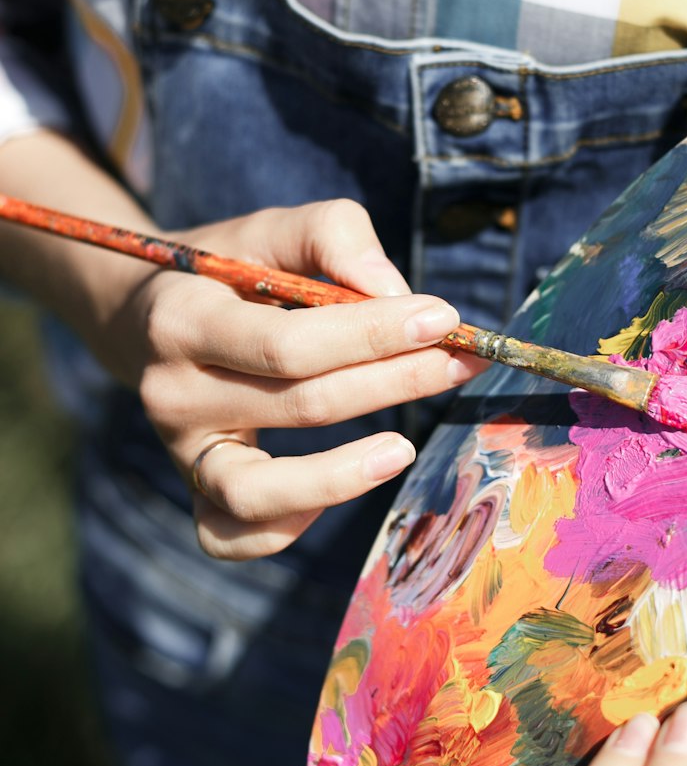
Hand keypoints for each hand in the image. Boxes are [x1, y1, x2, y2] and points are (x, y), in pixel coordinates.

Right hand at [113, 199, 477, 559]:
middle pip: (298, 406)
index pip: (288, 344)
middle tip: (462, 363)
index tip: (443, 317)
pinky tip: (345, 482)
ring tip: (404, 448)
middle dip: (393, 382)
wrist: (146, 316)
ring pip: (258, 491)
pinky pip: (232, 536)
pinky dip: (287, 525)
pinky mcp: (195, 488)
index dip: (373, 335)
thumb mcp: (272, 229)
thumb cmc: (230, 268)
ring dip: (342, 476)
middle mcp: (172, 393)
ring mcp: (180, 451)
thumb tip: (395, 293)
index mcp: (184, 319)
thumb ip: (334, 237)